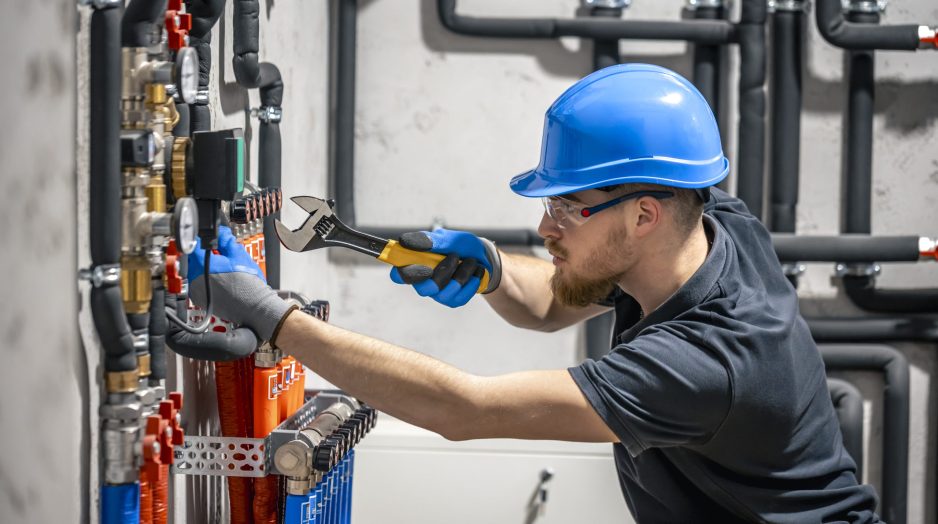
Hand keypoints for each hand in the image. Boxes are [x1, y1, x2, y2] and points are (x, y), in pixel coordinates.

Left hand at [187, 226, 292, 340]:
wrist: (254, 307)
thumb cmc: (249, 286)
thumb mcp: (239, 255)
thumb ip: (227, 241)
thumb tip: (221, 234)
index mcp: (201, 265)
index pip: (193, 245)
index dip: (201, 239)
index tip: (206, 238)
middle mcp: (194, 279)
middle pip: (193, 259)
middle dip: (203, 254)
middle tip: (218, 252)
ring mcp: (196, 291)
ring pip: (194, 271)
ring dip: (204, 266)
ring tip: (221, 267)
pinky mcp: (200, 300)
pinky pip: (198, 284)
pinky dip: (205, 279)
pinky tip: (219, 279)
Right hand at [389, 228, 501, 307]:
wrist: (483, 256)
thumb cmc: (459, 245)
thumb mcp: (446, 238)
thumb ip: (427, 240)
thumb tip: (403, 241)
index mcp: (416, 265)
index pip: (398, 275)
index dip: (402, 273)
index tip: (418, 265)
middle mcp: (423, 282)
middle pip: (423, 289)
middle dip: (442, 272)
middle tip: (454, 256)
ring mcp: (438, 294)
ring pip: (443, 293)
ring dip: (461, 273)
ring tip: (471, 260)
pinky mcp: (453, 301)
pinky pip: (459, 297)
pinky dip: (471, 282)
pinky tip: (476, 271)